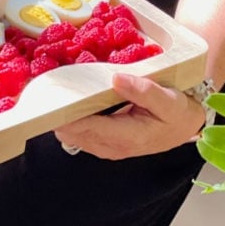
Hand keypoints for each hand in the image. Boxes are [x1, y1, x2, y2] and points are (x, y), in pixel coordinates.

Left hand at [53, 74, 205, 159]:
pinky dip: (69, 118)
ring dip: (60, 116)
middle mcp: (112, 146)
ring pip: (73, 135)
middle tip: (39, 88)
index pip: (88, 127)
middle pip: (74, 133)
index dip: (66, 114)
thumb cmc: (177, 113)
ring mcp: (106, 146)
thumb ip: (144, 90)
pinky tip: (62, 101)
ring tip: (44, 92)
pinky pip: (79, 133)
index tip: (49, 98)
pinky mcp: (104, 141)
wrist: (185, 126)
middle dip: (57, 113)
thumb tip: (116, 78)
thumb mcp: (169, 100)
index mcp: (127, 137)